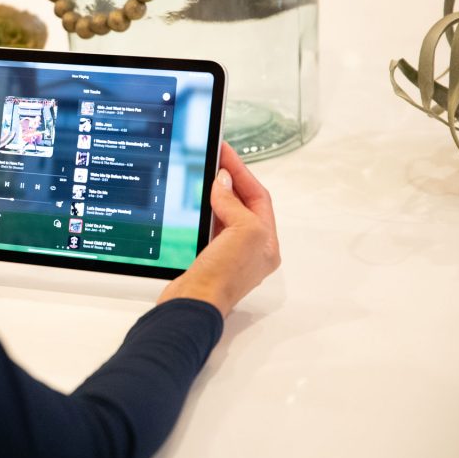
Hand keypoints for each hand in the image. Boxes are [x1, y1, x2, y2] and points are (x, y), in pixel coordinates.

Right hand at [156, 142, 279, 317]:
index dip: (241, 173)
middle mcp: (250, 250)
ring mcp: (227, 255)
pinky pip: (207, 226)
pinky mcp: (205, 259)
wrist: (192, 304)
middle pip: (242, 205)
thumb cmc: (222, 278)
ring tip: (203, 174)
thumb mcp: (242, 232)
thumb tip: (222, 181)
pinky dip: (202, 211)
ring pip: (224, 215)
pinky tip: (193, 203)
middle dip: (229, 181)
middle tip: (214, 158)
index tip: (225, 152)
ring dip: (215, 195)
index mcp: (266, 243)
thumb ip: (235, 203)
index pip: (258, 197)